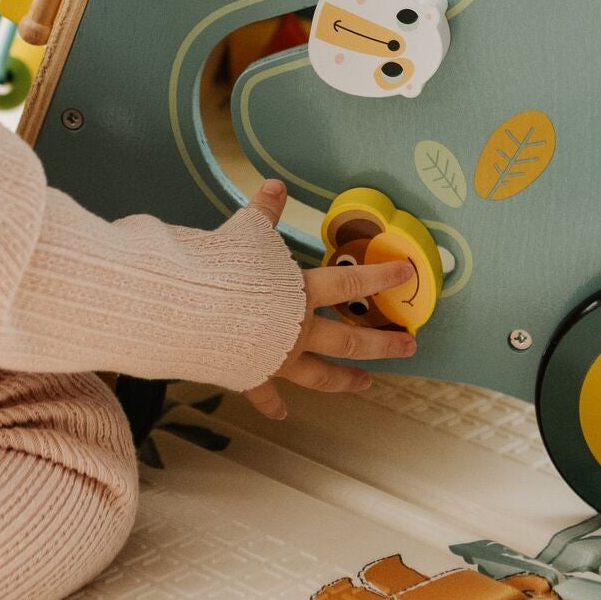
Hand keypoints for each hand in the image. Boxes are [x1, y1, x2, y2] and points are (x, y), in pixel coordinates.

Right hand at [240, 179, 417, 420]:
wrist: (191, 314)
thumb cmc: (223, 270)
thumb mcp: (246, 231)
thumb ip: (264, 211)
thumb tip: (275, 185)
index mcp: (302, 293)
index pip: (352, 284)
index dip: (382, 277)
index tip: (408, 275)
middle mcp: (297, 330)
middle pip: (349, 340)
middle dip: (382, 344)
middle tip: (409, 347)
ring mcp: (277, 358)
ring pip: (320, 374)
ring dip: (344, 380)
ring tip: (366, 383)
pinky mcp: (251, 374)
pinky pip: (265, 394)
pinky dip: (273, 405)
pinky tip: (282, 414)